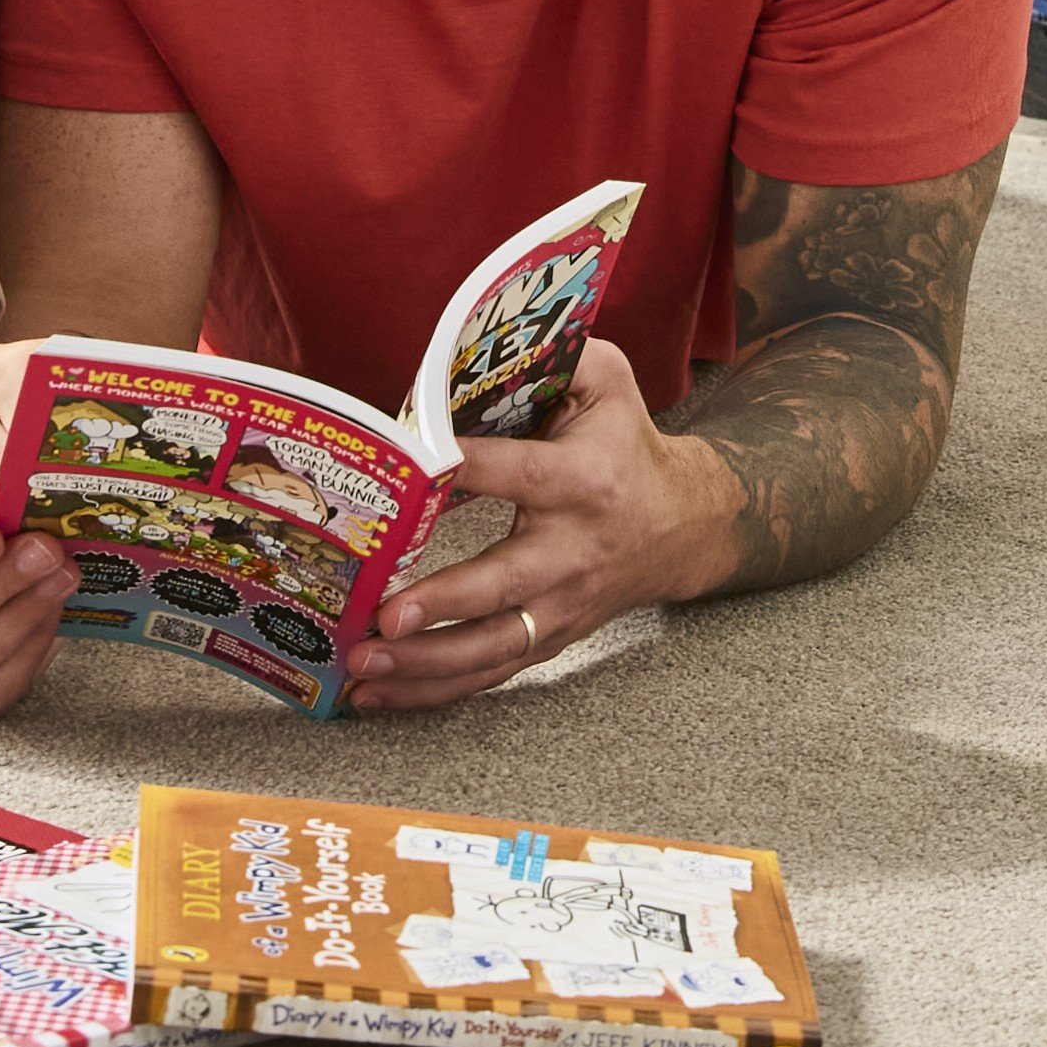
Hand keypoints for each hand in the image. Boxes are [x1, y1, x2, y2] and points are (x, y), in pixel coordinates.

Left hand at [344, 342, 722, 711]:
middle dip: (445, 604)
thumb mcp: (607, 381)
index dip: (464, 466)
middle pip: (505, 585)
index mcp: (583, 480)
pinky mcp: (551, 639)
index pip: (517, 473)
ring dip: (425, 666)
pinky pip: (490, 673)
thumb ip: (554, 357)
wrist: (683, 525)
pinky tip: (379, 695)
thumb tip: (469, 351)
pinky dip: (433, 691)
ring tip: (363, 665)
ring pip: (493, 647)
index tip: (413, 468)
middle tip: (387, 616)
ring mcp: (562, 605)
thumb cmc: (626, 444)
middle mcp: (573, 550)